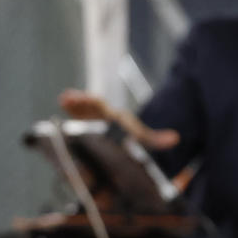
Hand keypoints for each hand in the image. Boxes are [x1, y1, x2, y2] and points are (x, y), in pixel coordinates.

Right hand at [56, 89, 179, 150]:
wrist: (123, 131)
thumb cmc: (130, 134)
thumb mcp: (142, 137)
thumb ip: (156, 139)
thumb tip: (176, 139)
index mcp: (112, 116)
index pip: (102, 106)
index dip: (93, 102)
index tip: (85, 98)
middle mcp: (101, 114)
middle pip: (90, 106)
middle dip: (80, 102)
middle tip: (67, 98)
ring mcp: (91, 118)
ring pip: (81, 110)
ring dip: (73, 106)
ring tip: (63, 100)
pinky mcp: (84, 124)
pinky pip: (76, 118)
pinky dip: (70, 114)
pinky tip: (62, 110)